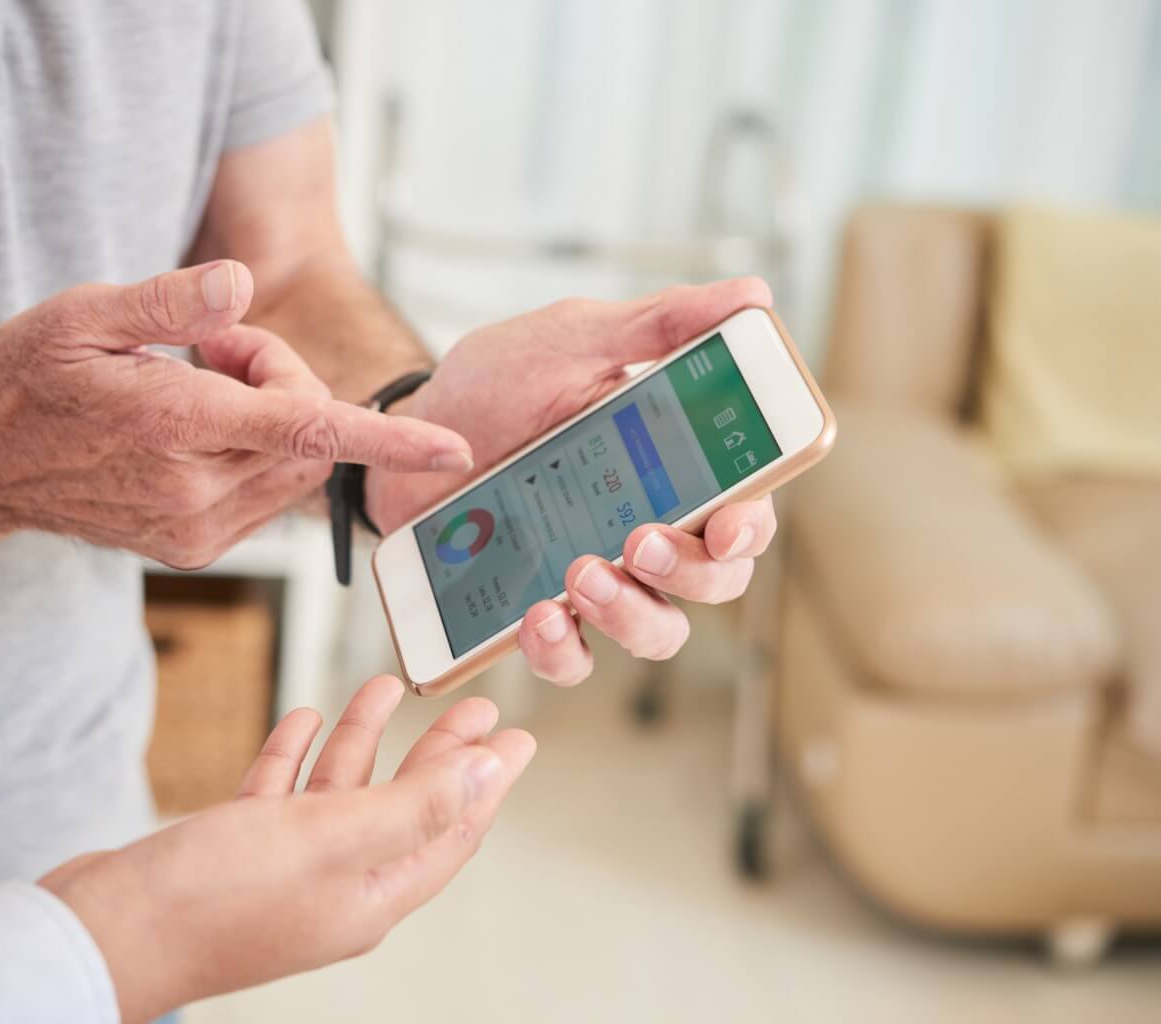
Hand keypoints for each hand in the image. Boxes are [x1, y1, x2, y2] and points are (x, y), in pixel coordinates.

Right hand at [0, 260, 470, 567]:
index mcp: (174, 427)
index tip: (455, 451)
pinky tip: (197, 427)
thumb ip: (170, 300)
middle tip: (213, 347)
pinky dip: (259, 451)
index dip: (389, 440)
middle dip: (286, 379)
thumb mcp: (83, 314)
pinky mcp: (196, 547)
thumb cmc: (30, 381)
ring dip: (276, 416)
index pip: (307, 429)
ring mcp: (197, 530)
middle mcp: (195, 491)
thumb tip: (243, 283)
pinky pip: (269, 492)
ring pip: (298, 465)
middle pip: (312, 431)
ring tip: (198, 383)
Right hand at [39, 675, 534, 1022]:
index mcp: (371, 895)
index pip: (450, 831)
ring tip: (387, 687)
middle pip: (404, 807)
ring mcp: (283, 872)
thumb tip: (488, 779)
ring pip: (339, 795)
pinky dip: (295, 756)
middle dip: (439, 753)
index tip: (517, 739)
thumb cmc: (211, 897)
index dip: (487, 782)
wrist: (97, 933)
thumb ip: (413, 807)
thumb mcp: (331, 838)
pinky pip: (280, 797)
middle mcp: (334, 886)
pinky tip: (302, 718)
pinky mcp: (234, 853)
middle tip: (473, 704)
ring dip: (363, 741)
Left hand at [365, 279, 779, 684]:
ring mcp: (598, 577)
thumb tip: (751, 294)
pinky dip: (562, 649)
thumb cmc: (498, 382)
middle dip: (690, 572)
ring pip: (657, 631)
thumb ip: (661, 324)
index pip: (744, 510)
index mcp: (675, 466)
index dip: (752, 527)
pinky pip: (573, 658)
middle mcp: (649, 528)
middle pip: (715, 581)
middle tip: (637, 540)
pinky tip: (537, 615)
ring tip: (580, 574)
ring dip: (632, 615)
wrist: (408, 427)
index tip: (730, 526)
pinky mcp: (540, 612)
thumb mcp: (575, 339)